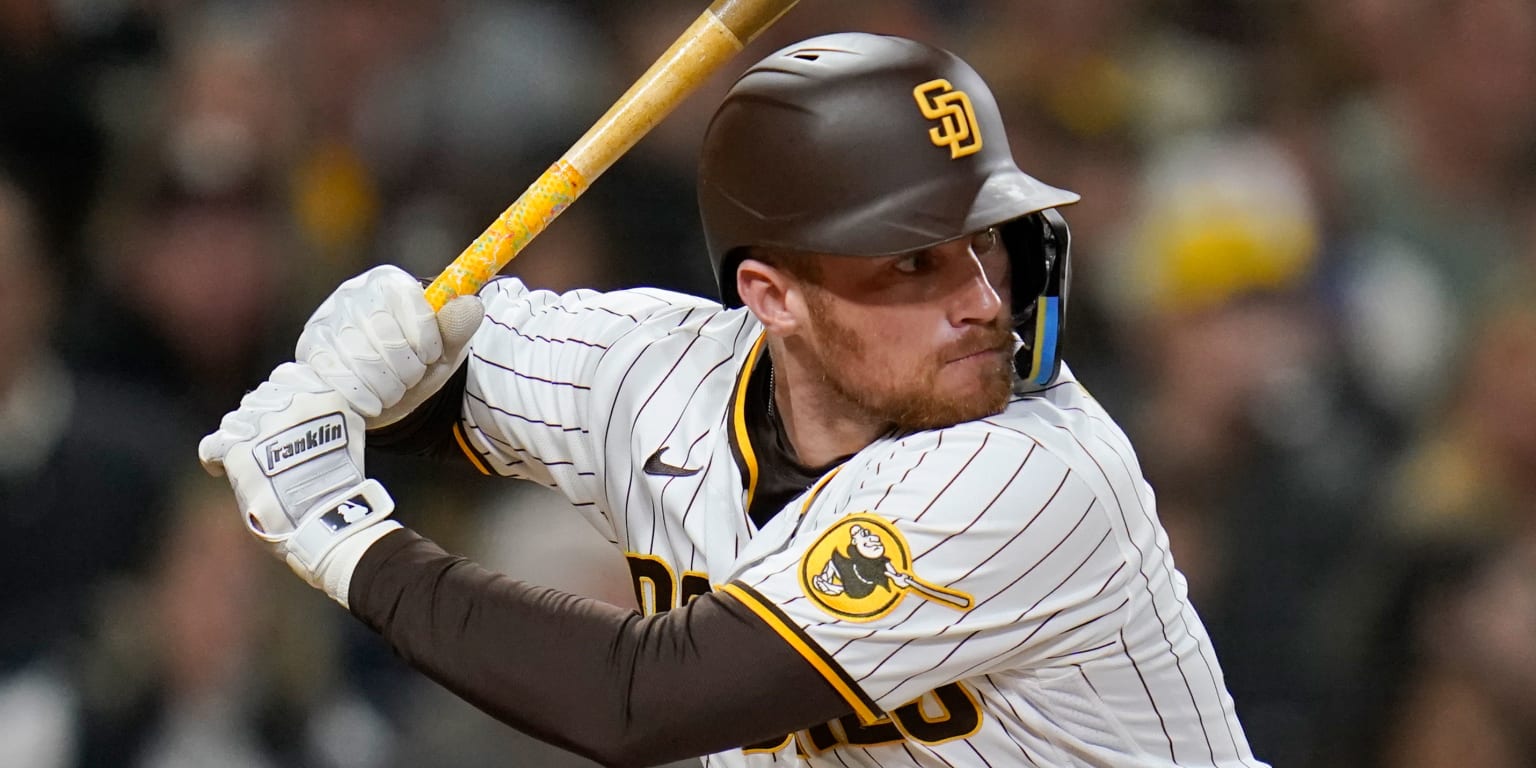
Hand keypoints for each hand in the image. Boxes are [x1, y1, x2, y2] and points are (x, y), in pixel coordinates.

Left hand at [198, 362, 399, 604]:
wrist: (324, 514)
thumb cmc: (341, 484)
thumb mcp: (351, 436)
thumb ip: (331, 417)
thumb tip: (315, 418)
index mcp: (319, 395)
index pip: (287, 375)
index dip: (282, 395)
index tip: (285, 414)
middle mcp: (287, 401)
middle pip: (259, 398)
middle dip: (262, 419)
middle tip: (272, 446)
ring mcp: (259, 424)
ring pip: (236, 421)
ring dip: (243, 438)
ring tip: (253, 462)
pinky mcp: (236, 450)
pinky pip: (213, 445)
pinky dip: (215, 457)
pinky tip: (220, 469)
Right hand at [297, 265, 484, 428]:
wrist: (379, 393)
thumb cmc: (414, 363)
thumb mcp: (443, 348)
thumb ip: (457, 327)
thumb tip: (472, 305)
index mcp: (389, 283)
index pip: (412, 306)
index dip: (426, 341)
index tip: (429, 356)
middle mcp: (353, 293)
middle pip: (387, 335)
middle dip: (407, 369)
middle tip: (410, 378)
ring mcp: (326, 320)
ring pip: (362, 360)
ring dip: (387, 387)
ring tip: (392, 389)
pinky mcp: (310, 349)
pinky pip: (338, 376)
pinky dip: (362, 397)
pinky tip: (370, 399)